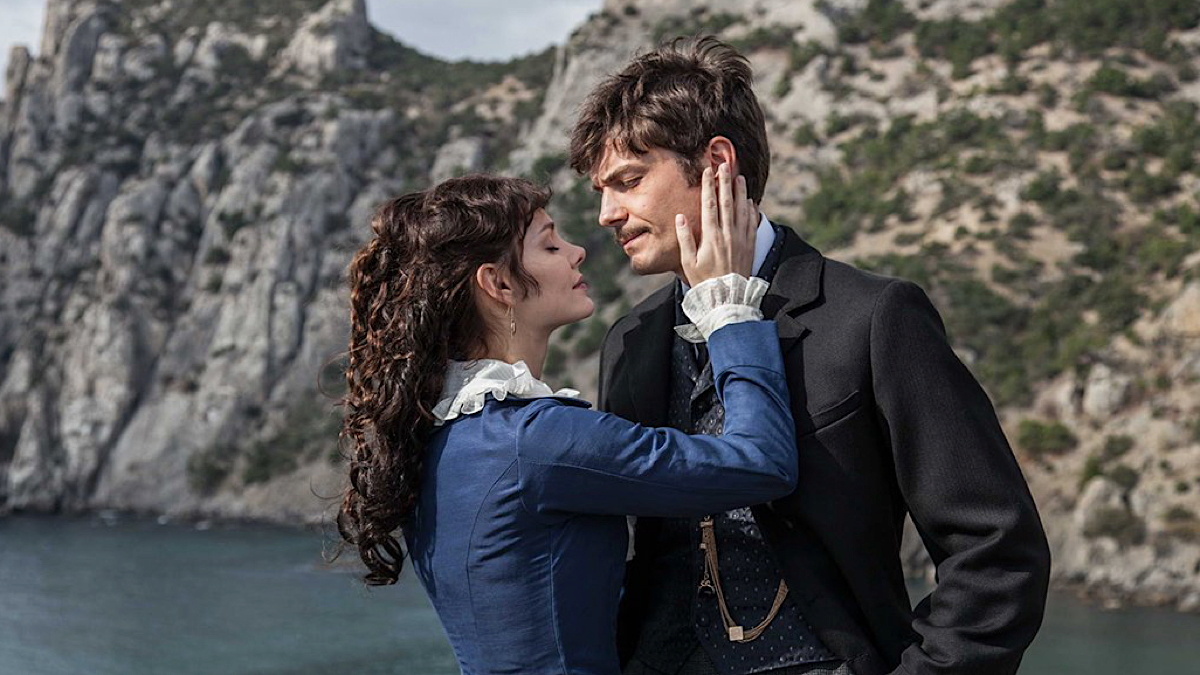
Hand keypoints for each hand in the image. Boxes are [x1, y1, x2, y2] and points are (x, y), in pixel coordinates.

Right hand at [676, 163, 756, 286]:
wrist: (727, 298)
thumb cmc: (704, 281)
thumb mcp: (688, 262)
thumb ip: (685, 238)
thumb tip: (681, 217)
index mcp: (711, 237)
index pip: (709, 205)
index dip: (709, 186)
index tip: (708, 171)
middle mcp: (728, 234)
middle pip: (727, 202)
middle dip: (726, 182)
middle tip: (726, 165)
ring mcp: (741, 239)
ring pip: (742, 209)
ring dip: (740, 192)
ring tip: (739, 177)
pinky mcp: (749, 245)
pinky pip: (752, 223)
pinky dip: (751, 209)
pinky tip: (749, 201)